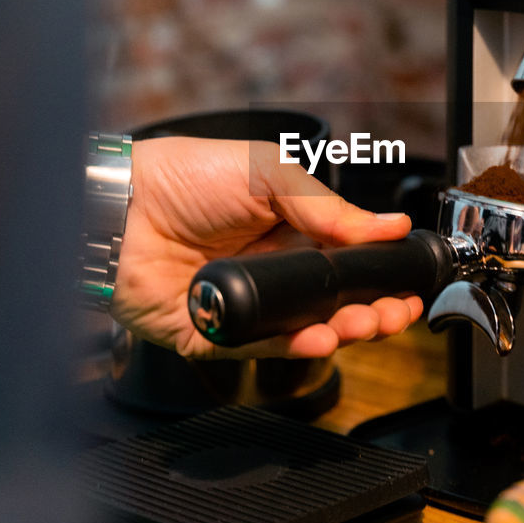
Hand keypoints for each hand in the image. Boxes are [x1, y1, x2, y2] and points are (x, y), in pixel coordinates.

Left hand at [112, 137, 422, 359]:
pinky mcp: (212, 334)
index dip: (378, 277)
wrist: (117, 205)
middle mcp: (268, 272)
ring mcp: (241, 306)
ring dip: (340, 331)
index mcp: (288, 233)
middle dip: (370, 311)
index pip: (346, 264)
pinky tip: (318, 336)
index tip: (405, 285)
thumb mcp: (267, 174)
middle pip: (332, 305)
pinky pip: (257, 348)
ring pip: (302, 331)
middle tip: (393, 312)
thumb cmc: (182, 176)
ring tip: (363, 324)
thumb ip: (328, 207)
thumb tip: (388, 227)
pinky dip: (290, 346)